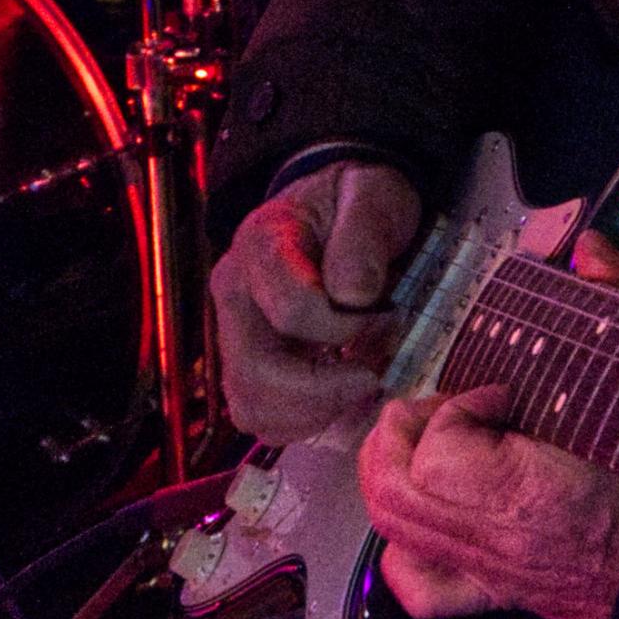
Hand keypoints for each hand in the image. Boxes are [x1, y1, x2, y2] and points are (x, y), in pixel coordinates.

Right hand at [210, 161, 423, 442]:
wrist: (338, 208)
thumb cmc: (357, 202)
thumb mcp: (375, 196)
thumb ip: (364, 235)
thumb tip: (353, 296)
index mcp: (260, 243)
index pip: (293, 311)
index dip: (347, 327)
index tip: (384, 314)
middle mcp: (234, 290)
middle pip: (259, 373)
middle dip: (329, 388)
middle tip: (375, 372)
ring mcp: (233, 331)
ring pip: (252, 406)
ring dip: (315, 411)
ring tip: (357, 382)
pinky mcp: (243, 362)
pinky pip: (257, 417)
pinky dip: (302, 422)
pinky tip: (339, 397)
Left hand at [359, 383, 618, 618]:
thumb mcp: (598, 423)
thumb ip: (538, 401)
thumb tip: (492, 389)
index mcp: (525, 496)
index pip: (436, 453)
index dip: (457, 407)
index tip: (499, 396)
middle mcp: (492, 543)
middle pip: (393, 491)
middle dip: (400, 434)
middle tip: (436, 409)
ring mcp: (483, 574)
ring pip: (391, 528)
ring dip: (389, 473)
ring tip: (421, 445)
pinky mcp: (486, 593)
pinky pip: (416, 583)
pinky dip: (402, 546)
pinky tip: (424, 516)